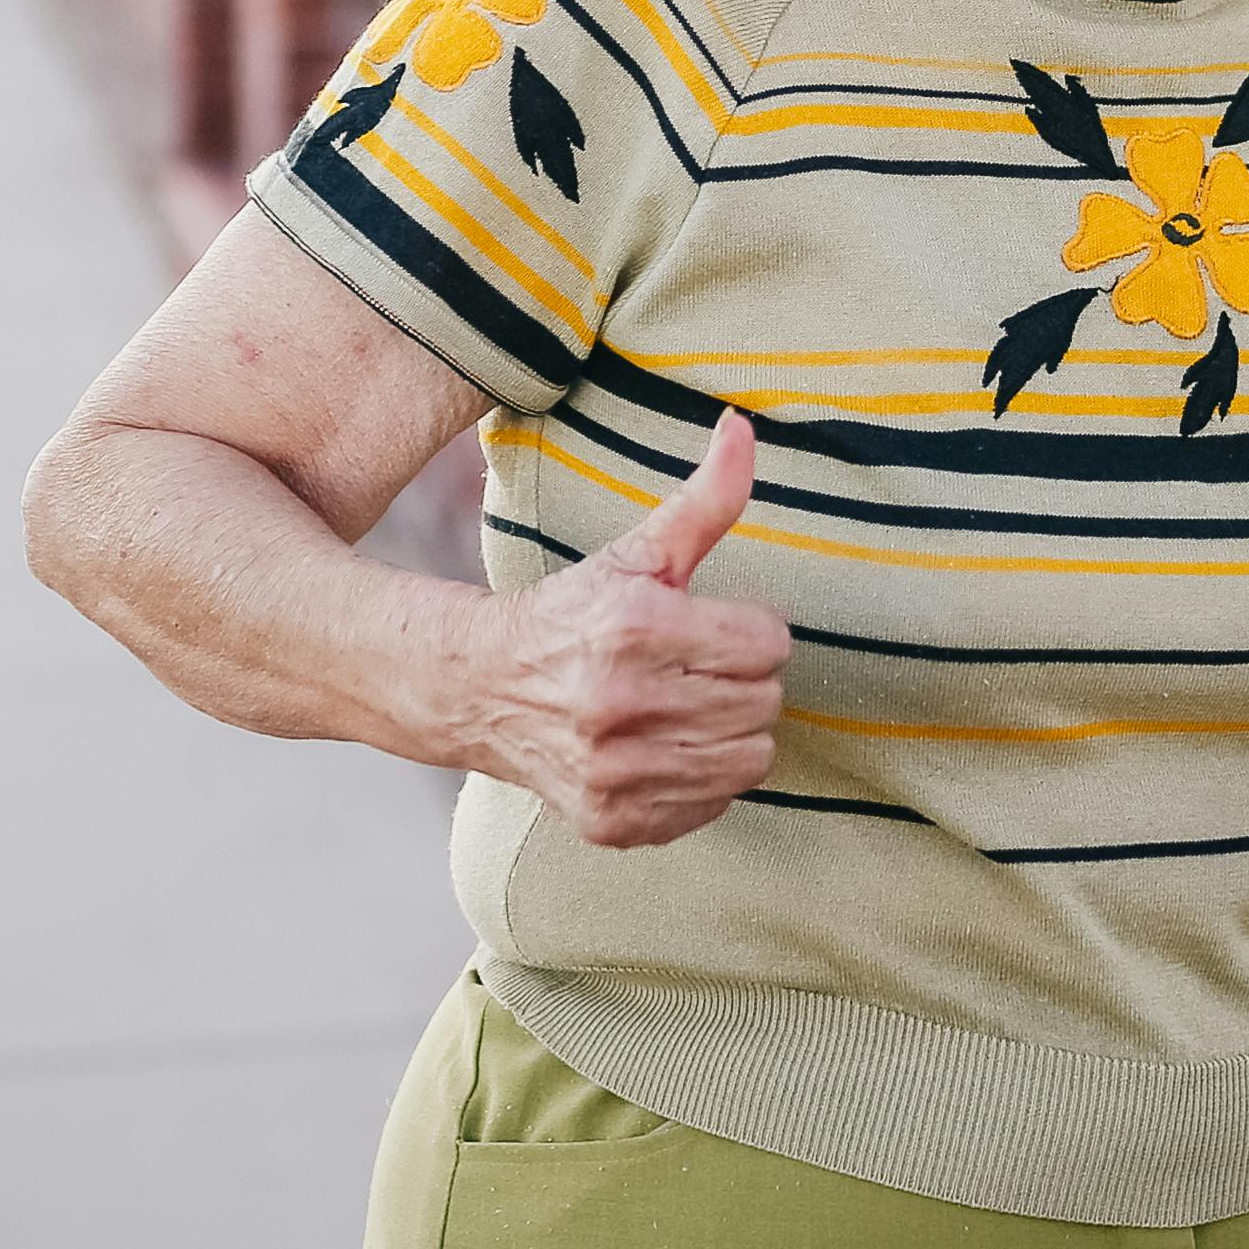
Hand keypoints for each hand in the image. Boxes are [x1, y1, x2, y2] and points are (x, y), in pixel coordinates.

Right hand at [478, 410, 789, 848]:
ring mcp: (613, 771)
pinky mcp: (610, 821)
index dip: (750, 632)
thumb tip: (743, 427)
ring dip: (731, 733)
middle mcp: (619, 704)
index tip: (715, 629)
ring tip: (688, 708)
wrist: (478, 689)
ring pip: (749, 759)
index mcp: (634, 628)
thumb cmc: (572, 613)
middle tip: (699, 669)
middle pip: (764, 703)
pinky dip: (702, 781)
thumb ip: (704, 500)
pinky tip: (664, 749)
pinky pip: (714, 806)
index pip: (769, 643)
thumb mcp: (636, 554)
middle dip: (742, 681)